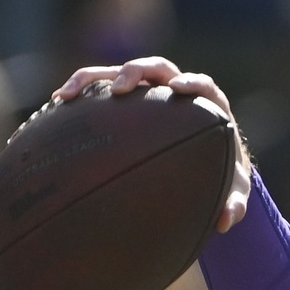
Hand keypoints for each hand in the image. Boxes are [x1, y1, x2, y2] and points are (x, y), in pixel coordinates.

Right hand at [53, 56, 253, 231]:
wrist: (203, 168)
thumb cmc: (221, 176)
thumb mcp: (231, 192)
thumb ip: (234, 204)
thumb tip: (226, 221)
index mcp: (207, 104)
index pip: (202, 85)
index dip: (191, 82)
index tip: (178, 88)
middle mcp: (174, 90)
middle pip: (155, 68)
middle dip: (135, 72)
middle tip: (119, 89)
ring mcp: (147, 94)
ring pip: (117, 74)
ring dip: (91, 80)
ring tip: (66, 96)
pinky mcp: (124, 103)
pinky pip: (97, 94)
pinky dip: (78, 98)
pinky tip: (55, 109)